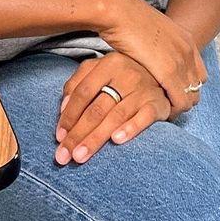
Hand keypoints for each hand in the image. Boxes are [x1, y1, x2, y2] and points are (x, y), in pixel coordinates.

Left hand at [54, 52, 170, 164]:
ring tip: (80, 156)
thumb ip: (77, 85)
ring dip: (96, 138)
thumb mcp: (99, 71)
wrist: (160, 77)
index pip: (83, 92)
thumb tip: (62, 110)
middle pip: (97, 108)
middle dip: (78, 134)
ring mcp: (143, 89)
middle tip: (64, 156)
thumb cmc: (122, 78)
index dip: (68, 115)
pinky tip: (116, 140)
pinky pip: (144, 117)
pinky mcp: (158, 103)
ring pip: (115, 116)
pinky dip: (130, 128)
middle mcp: (126, 74)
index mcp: (108, 64)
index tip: (59, 137)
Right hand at [97, 0, 206, 115]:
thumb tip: (152, 55)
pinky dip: (172, 110)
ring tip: (161, 110)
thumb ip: (158, 45)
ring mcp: (181, 61)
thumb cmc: (126, 20)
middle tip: (165, 105)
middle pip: (198, 86)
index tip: (170, 93)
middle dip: (184, 98)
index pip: (199, 73)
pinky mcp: (169, 72)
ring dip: (178, 106)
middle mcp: (189, 50)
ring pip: (191, 96)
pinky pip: (180, 101)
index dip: (186, 86)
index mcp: (186, 39)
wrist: (118, 11)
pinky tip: (158, 112)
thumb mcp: (151, 31)